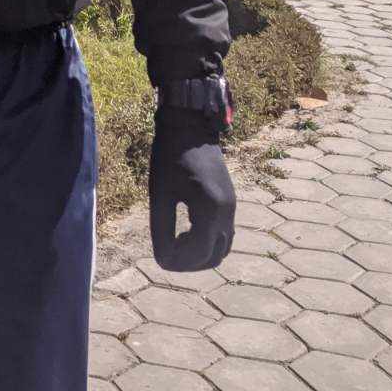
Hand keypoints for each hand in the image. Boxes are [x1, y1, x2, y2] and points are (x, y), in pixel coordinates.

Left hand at [149, 111, 235, 271]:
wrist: (190, 128)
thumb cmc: (171, 157)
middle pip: (213, 256)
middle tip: (167, 252)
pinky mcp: (229, 203)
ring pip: (221, 248)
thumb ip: (161, 229)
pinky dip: (208, 242)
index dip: (178, 262)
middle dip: (189, 262)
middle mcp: (227, 213)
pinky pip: (224, 234)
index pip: (198, 253)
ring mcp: (231, 208)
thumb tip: (163, 260)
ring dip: (200, 254)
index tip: (159, 257)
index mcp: (210, 210)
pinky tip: (186, 232)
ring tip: (177, 242)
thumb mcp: (160, 194)